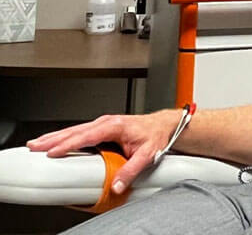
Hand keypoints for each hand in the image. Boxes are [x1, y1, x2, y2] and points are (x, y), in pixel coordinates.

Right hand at [27, 109, 181, 192]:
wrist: (163, 125)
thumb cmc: (155, 136)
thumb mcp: (147, 154)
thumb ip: (131, 170)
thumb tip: (116, 185)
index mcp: (115, 126)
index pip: (87, 135)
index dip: (69, 144)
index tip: (53, 152)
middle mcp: (107, 122)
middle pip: (75, 130)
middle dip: (53, 138)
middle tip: (34, 146)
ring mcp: (103, 124)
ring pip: (75, 130)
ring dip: (55, 136)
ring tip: (37, 143)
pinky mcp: (102, 128)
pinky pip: (79, 132)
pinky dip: (64, 136)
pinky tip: (54, 142)